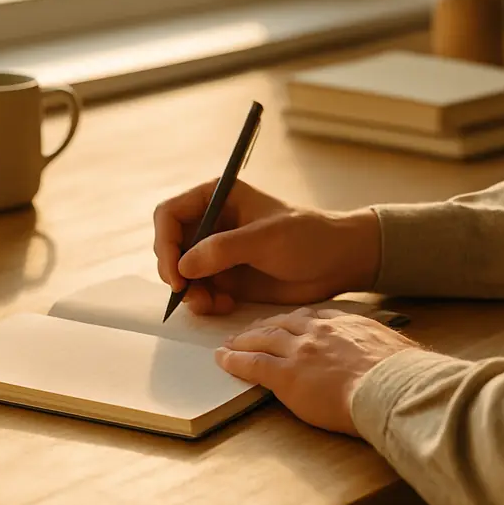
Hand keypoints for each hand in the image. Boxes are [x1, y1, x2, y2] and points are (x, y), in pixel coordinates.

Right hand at [153, 180, 380, 314]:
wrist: (339, 262)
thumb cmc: (309, 237)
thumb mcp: (267, 239)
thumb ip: (224, 249)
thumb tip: (184, 265)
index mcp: (217, 197)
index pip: (169, 214)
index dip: (164, 243)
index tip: (176, 274)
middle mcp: (212, 223)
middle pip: (170, 247)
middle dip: (176, 274)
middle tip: (191, 296)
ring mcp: (218, 251)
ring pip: (182, 274)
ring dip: (190, 293)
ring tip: (213, 305)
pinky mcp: (228, 276)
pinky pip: (200, 291)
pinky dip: (205, 302)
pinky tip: (226, 306)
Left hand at [215, 307, 419, 435]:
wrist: (393, 387)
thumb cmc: (403, 376)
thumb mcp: (398, 352)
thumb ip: (387, 351)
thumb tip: (400, 359)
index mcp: (346, 324)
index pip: (314, 316)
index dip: (296, 320)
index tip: (289, 323)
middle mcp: (319, 331)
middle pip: (283, 322)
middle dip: (265, 325)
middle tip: (252, 330)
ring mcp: (300, 351)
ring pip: (263, 339)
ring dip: (244, 339)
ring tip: (231, 342)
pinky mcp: (286, 375)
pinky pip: (253, 364)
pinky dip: (235, 360)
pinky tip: (223, 359)